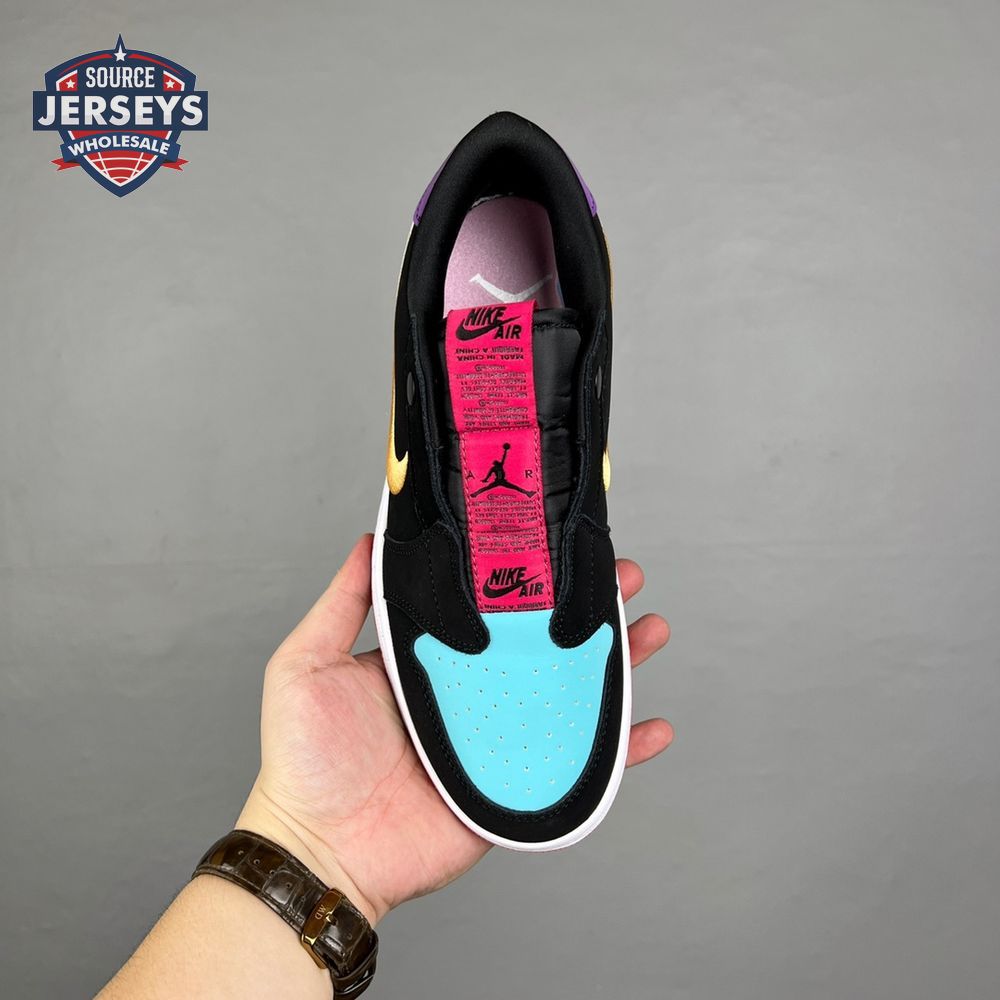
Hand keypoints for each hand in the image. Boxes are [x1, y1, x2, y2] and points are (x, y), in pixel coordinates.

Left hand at [238, 534, 672, 925]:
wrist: (320, 851)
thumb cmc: (303, 760)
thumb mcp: (307, 663)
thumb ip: (342, 602)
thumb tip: (373, 538)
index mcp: (429, 658)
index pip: (490, 607)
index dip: (528, 578)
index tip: (561, 545)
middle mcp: (469, 692)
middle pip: (542, 642)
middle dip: (587, 610)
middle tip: (624, 577)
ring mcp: (496, 738)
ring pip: (569, 693)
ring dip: (615, 664)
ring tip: (649, 630)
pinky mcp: (512, 784)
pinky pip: (576, 763)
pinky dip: (620, 752)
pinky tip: (652, 727)